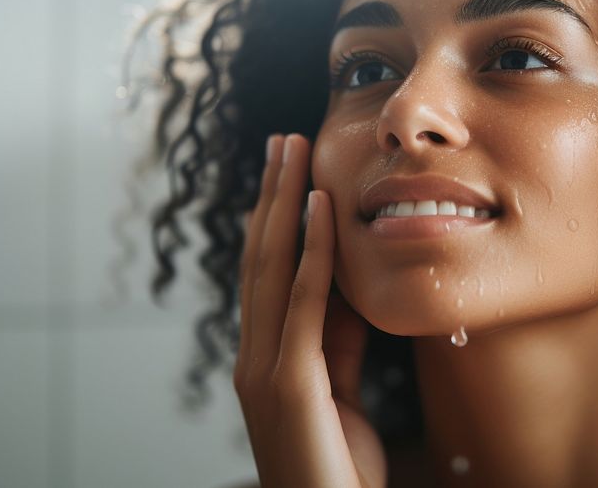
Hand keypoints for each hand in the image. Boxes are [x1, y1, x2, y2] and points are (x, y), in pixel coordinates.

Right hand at [234, 134, 385, 487]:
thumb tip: (345, 286)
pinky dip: (313, 250)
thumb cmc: (338, 465)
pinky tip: (320, 209)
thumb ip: (337, 340)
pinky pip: (305, 303)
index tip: (285, 172)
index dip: (272, 218)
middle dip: (271, 195)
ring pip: (272, 268)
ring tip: (292, 152)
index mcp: (263, 358)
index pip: (265, 274)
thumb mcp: (340, 388)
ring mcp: (264, 371)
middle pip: (260, 258)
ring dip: (283, 203)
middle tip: (282, 142)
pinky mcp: (288, 386)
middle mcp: (252, 358)